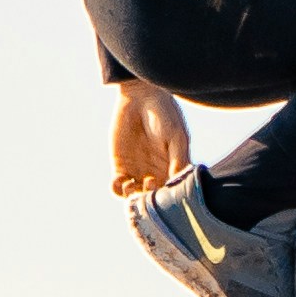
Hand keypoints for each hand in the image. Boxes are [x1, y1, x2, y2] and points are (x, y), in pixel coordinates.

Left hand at [110, 80, 191, 198]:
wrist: (141, 96)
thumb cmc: (165, 114)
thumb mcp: (176, 136)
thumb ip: (179, 159)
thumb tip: (179, 182)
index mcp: (173, 169)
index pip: (172, 193)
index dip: (169, 199)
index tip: (166, 195)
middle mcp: (156, 174)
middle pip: (153, 199)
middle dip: (150, 200)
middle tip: (149, 186)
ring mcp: (137, 171)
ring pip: (135, 196)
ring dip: (132, 198)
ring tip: (131, 187)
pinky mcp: (120, 165)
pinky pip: (117, 185)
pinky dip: (117, 189)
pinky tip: (120, 182)